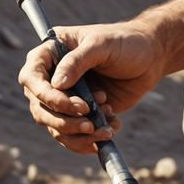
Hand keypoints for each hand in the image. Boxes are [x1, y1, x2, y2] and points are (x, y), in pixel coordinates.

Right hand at [18, 23, 161, 154]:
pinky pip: (74, 136)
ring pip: (56, 127)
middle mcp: (53, 77)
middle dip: (64, 121)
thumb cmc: (125, 43)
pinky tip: (111, 129)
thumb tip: (56, 85)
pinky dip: (90, 140)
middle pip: (40, 108)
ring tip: (105, 130)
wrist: (151, 58)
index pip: (31, 77)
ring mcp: (67, 98)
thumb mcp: (102, 45)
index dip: (45, 95)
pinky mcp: (82, 114)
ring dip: (79, 134)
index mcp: (51, 53)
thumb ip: (78, 61)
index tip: (71, 105)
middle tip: (89, 122)